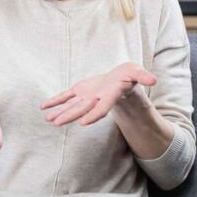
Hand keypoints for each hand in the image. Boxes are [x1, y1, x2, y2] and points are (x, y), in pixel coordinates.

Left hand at [41, 63, 156, 125]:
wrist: (119, 80)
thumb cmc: (129, 76)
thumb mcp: (137, 72)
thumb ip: (143, 76)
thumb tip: (153, 79)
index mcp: (110, 96)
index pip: (102, 108)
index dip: (94, 115)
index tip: (84, 122)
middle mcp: (96, 99)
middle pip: (83, 109)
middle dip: (70, 116)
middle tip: (57, 123)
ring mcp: (87, 97)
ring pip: (72, 106)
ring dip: (60, 112)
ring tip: (48, 119)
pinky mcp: (79, 91)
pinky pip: (65, 96)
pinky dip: (55, 101)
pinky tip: (44, 107)